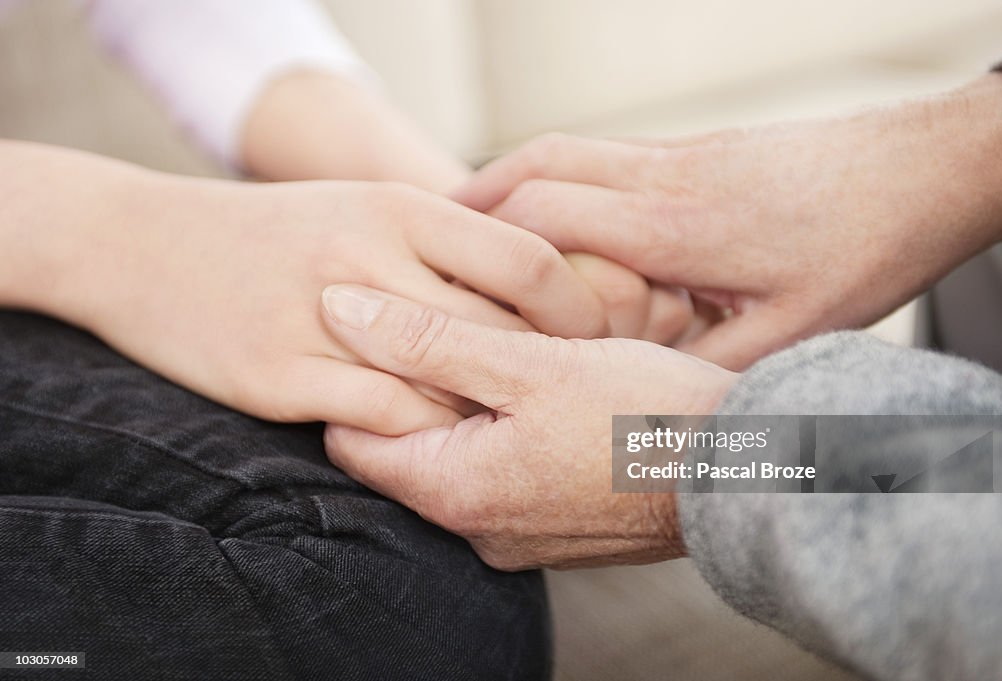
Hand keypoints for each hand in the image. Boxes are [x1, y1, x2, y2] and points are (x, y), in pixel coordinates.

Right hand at [58, 175, 618, 433]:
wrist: (145, 247)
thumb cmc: (279, 233)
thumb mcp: (367, 208)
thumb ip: (447, 242)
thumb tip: (540, 280)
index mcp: (401, 207)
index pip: (530, 260)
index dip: (579, 309)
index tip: (593, 341)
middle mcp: (368, 256)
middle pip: (496, 329)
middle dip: (542, 370)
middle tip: (562, 399)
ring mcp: (320, 318)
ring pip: (446, 383)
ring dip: (481, 410)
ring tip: (503, 425)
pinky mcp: (279, 375)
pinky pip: (384, 421)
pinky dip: (421, 436)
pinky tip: (429, 439)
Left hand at [319, 284, 737, 569]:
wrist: (747, 473)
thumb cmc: (645, 414)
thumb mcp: (531, 363)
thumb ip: (429, 338)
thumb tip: (337, 306)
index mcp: (456, 492)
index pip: (351, 438)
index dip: (359, 375)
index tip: (386, 325)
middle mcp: (478, 530)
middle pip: (407, 448)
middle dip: (417, 388)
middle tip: (447, 324)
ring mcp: (521, 535)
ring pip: (460, 458)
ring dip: (468, 407)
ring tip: (503, 349)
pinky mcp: (558, 529)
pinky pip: (505, 475)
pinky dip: (507, 432)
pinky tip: (544, 391)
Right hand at [453, 74, 1001, 368]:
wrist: (920, 171)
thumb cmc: (862, 248)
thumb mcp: (785, 339)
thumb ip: (701, 372)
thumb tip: (635, 407)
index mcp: (674, 230)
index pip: (544, 221)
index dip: (481, 255)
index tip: (441, 286)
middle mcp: (660, 182)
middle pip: (531, 172)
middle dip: (469, 212)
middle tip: (423, 255)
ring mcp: (673, 158)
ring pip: (558, 152)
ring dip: (503, 186)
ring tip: (462, 233)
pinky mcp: (688, 152)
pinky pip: (596, 156)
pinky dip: (551, 180)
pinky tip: (546, 220)